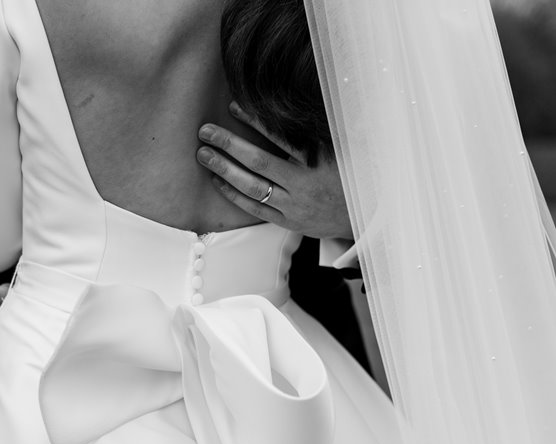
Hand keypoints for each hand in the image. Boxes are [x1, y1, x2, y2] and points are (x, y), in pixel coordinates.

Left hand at [196, 102, 352, 239]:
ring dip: (224, 169)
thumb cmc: (353, 176)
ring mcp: (294, 206)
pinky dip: (234, 194)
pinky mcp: (288, 222)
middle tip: (205, 131)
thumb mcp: (346, 148)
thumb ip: (324, 128)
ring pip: (252, 187)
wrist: (365, 217)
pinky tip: (217, 180)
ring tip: (203, 154)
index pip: (280, 138)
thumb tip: (312, 95)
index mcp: (319, 162)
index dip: (255, 121)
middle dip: (229, 145)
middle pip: (259, 163)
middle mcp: (304, 185)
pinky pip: (255, 209)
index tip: (233, 107)